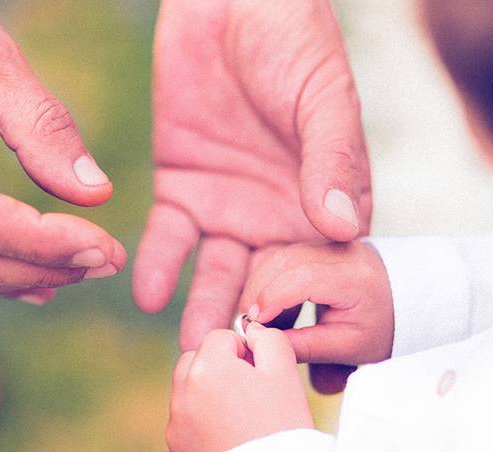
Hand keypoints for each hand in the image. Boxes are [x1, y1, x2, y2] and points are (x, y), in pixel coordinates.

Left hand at [135, 0, 371, 348]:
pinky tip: (148, 293)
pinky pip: (168, 237)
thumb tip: (343, 229)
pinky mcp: (181, 185)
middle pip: (267, 286)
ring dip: (204, 309)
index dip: (316, 312)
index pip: (324, 271)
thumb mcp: (323, 98)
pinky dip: (158, 265)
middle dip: (254, 327)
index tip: (305, 357)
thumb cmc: (295, 41)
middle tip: (240, 369)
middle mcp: (277, 216)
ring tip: (193, 348)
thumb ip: (332, 160)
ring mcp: (228, 205)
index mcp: (323, 204)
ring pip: (217, 272)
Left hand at [167, 325, 312, 451]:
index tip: (262, 376)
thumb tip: (250, 331)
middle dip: (220, 368)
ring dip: (209, 392)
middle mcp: (182, 391)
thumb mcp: (284, 372)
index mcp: (207, 366)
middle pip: (197, 359)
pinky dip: (203, 422)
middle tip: (251, 394)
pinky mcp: (176, 448)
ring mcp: (176, 422)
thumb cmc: (282, 426)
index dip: (245, 352)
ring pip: (189, 389)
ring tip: (241, 416)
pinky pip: (187, 420)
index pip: (221, 337)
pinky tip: (230, 438)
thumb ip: (267, 338)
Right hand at [239, 241, 393, 392]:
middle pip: (283, 262)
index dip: (271, 299)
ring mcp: (327, 242)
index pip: (302, 278)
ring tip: (259, 321)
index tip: (254, 323)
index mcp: (354, 276)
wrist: (404, 301)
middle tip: (248, 326)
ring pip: (278, 257)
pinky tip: (271, 310)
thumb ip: (307, 346)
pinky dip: (269, 282)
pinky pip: (283, 258)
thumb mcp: (349, 346)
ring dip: (259, 288)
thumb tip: (265, 344)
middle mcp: (340, 250)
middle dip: (258, 293)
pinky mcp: (317, 243)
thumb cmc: (381, 326)